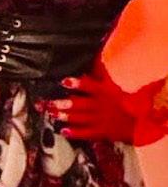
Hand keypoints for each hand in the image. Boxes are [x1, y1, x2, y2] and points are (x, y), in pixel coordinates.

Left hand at [49, 61, 167, 143]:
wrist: (137, 121)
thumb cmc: (123, 100)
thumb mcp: (113, 84)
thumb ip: (101, 72)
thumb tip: (95, 53)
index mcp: (104, 92)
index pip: (90, 86)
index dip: (77, 83)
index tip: (64, 81)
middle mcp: (100, 105)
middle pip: (80, 104)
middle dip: (64, 104)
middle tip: (50, 103)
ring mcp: (99, 119)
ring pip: (80, 118)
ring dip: (65, 116)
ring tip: (53, 113)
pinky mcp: (100, 131)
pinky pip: (85, 133)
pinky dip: (74, 132)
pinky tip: (63, 130)